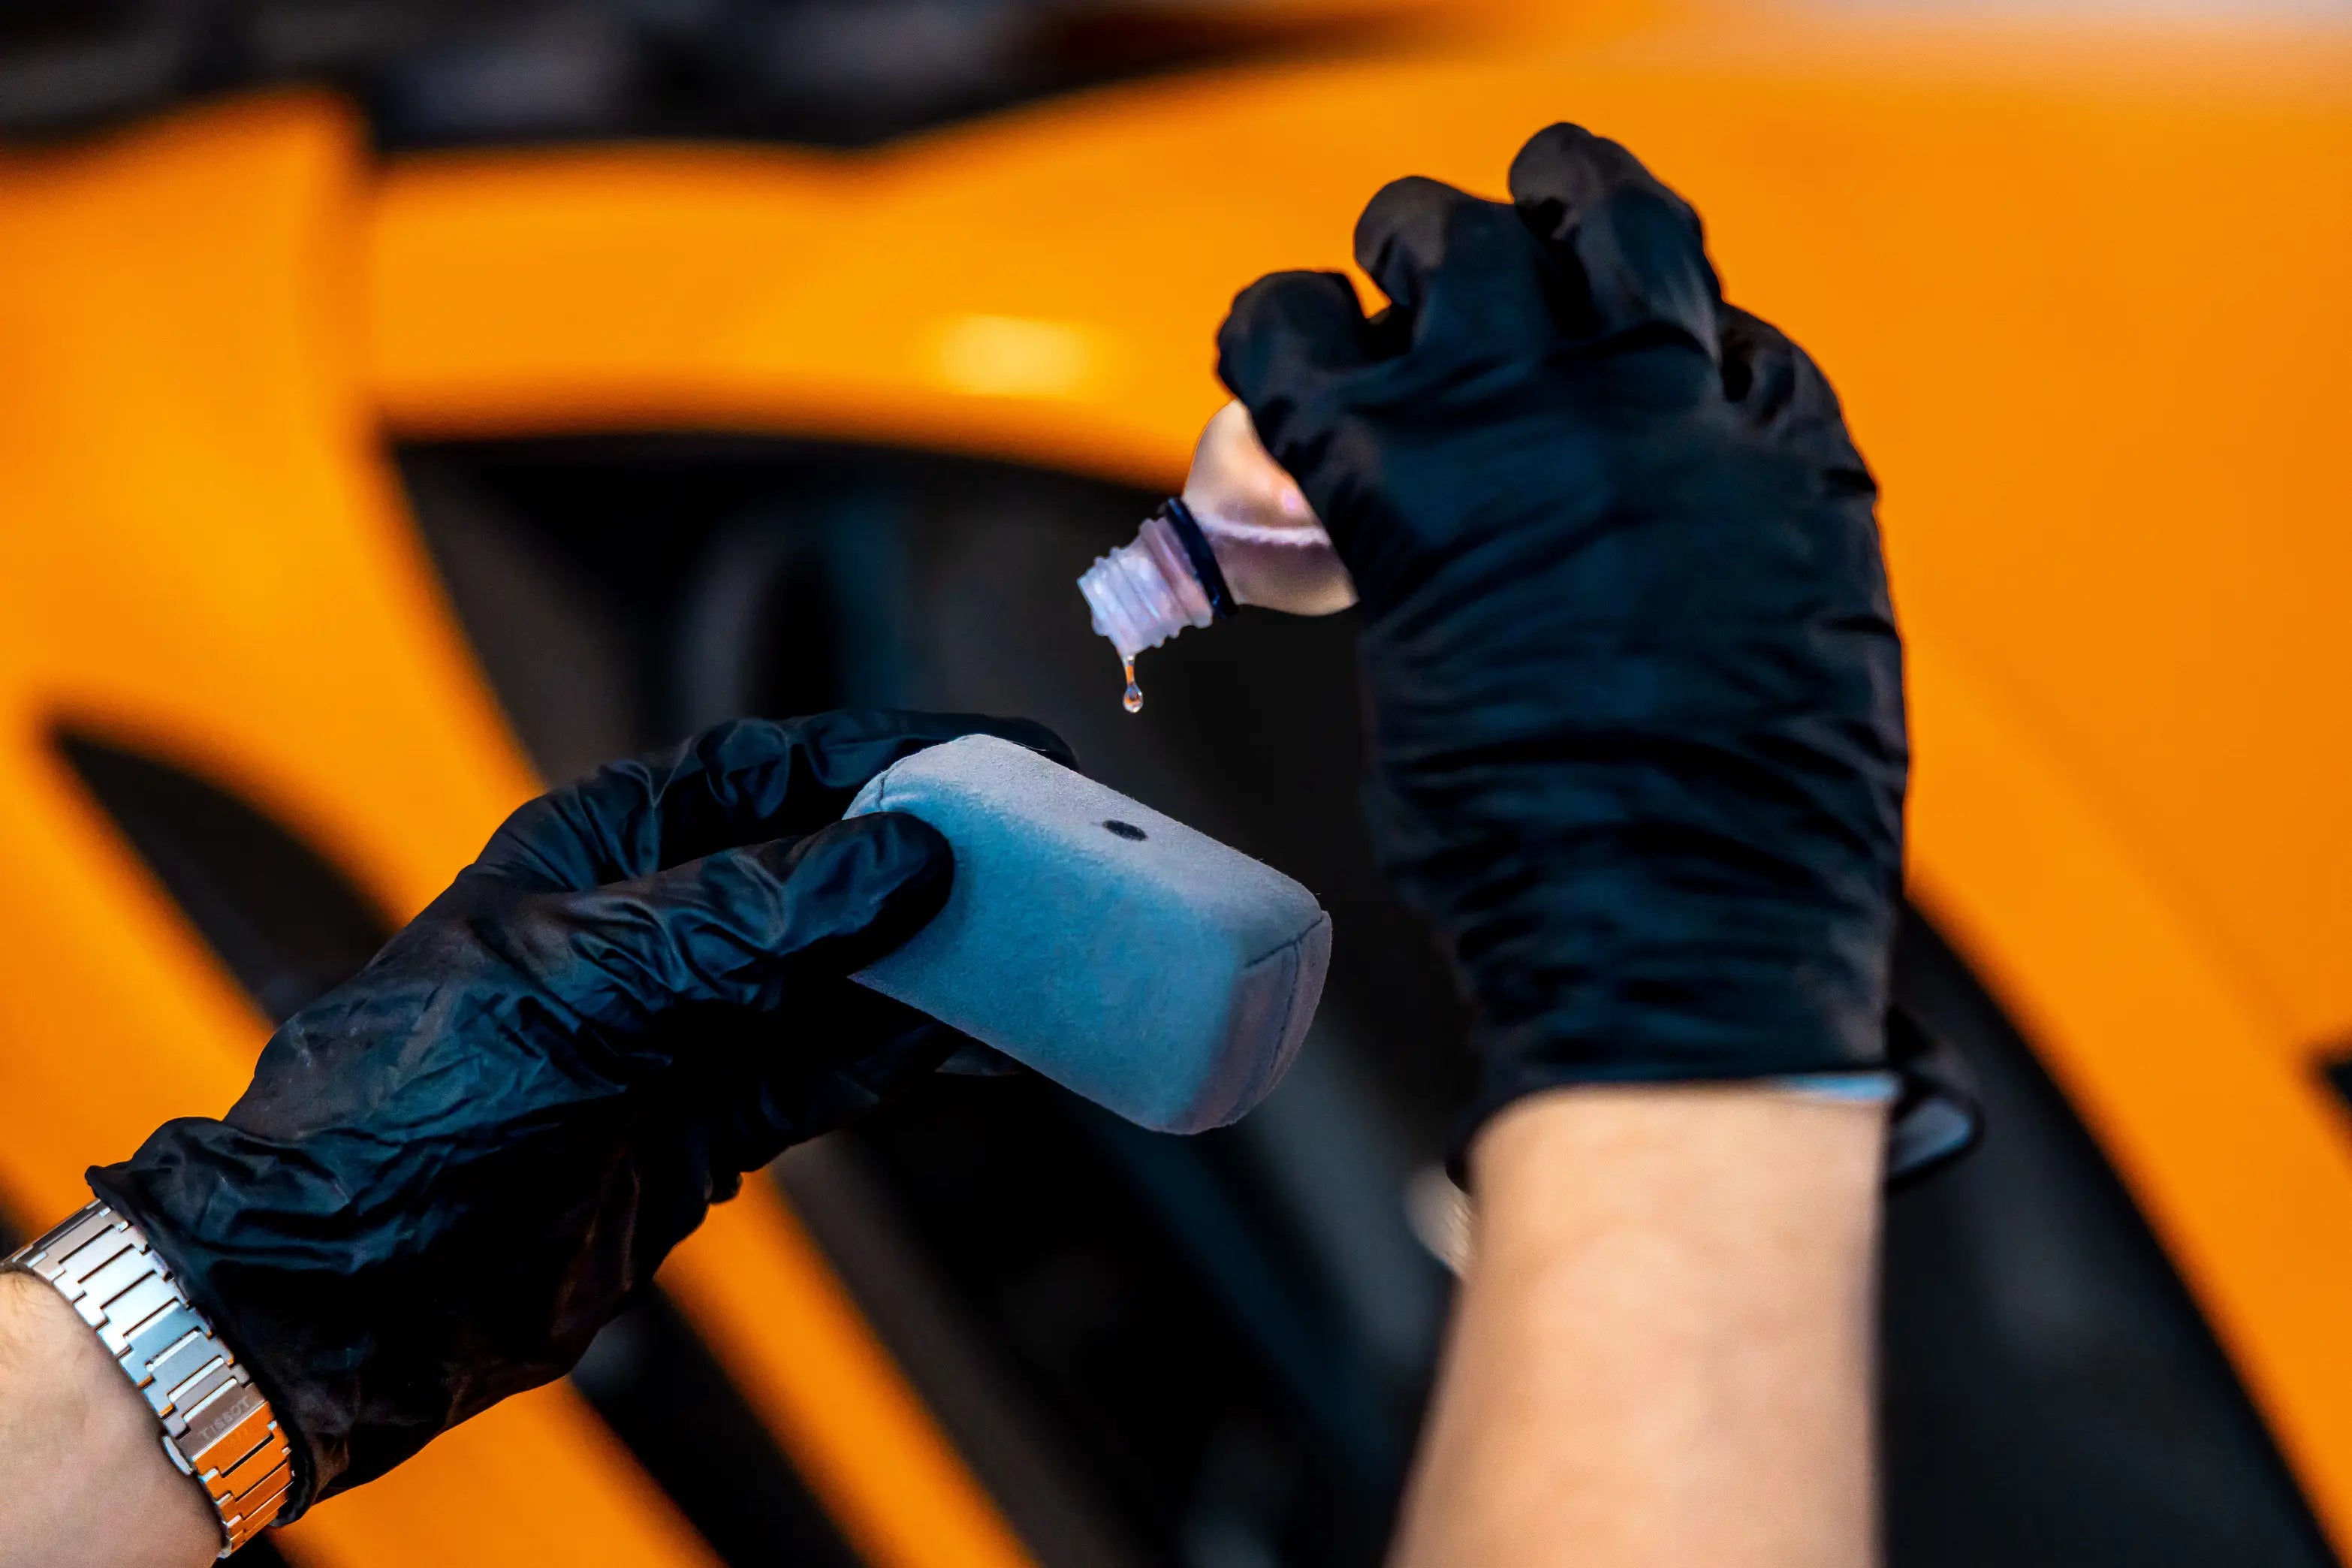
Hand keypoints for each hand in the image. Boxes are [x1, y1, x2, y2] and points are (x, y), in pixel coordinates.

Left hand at [87, 710, 1070, 1519]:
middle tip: (1059, 858)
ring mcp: (693, 1026)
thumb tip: (904, 857)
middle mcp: (661, 926)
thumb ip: (757, 919)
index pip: (782, 766)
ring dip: (948, 964)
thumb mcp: (591, 980)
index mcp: (611, 847)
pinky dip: (916, 1056)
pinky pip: (841, 1069)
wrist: (345, 1293)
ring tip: (1050, 952)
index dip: (900, 751)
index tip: (1011, 756)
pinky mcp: (714, 1120)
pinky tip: (987, 1044)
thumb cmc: (407, 1106)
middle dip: (945, 860)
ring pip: (855, 973)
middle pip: (836, 866)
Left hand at [1218, 126, 1918, 1153]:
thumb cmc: (1750, 844)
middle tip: (1466, 270)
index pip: (1707, 309)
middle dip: (1533, 223)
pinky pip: (1297, 345)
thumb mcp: (1813, 651)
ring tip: (1360, 297)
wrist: (1683, 929)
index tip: (1595, 347)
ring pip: (1445, 244)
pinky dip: (1267, 335)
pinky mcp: (1406, 480)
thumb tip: (1668, 509)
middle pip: (1596, 219)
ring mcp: (1537, 421)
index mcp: (1785, 446)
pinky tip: (1264, 357)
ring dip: (1398, 255)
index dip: (1640, 315)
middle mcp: (1671, 397)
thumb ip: (1740, 545)